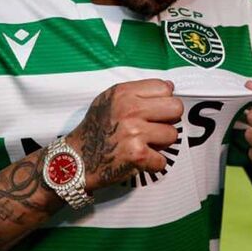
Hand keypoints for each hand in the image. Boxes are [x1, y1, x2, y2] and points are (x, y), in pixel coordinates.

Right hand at [65, 79, 183, 190]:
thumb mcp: (109, 100)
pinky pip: (163, 160)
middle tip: (154, 128)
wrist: (75, 160)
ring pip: (172, 135)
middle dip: (168, 120)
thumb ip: (138, 91)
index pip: (165, 87)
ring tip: (144, 144)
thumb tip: (170, 86)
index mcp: (124, 93)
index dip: (163, 101)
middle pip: (176, 108)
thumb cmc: (94, 130)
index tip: (154, 111)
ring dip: (161, 144)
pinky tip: (139, 160)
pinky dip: (153, 164)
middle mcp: (129, 110)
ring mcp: (134, 132)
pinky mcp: (137, 155)